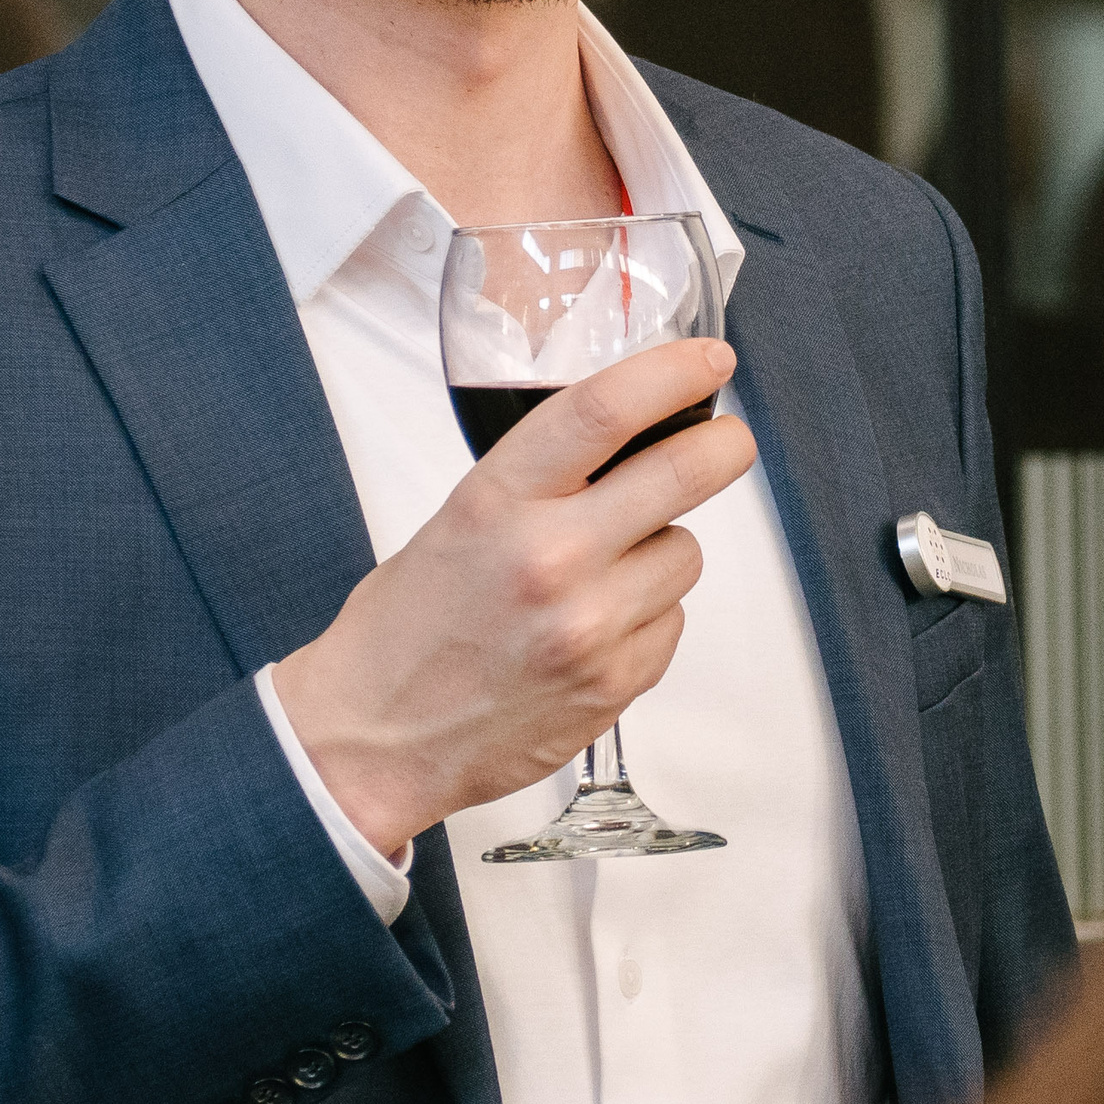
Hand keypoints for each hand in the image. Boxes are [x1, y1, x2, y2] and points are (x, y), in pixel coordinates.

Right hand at [271, 338, 755, 852]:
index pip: (604, 409)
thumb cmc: (409, 629)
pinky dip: (650, 615)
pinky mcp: (616, 681)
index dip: (672, 374)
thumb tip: (632, 443)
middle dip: (723, 446)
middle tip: (727, 441)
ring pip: (686, 552)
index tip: (709, 360)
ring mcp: (590, 624)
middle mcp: (550, 558)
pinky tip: (597, 627)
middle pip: (682, 472)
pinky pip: (674, 619)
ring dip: (662, 550)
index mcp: (499, 501)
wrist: (375, 742)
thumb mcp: (460, 520)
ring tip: (604, 573)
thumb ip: (544, 479)